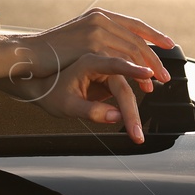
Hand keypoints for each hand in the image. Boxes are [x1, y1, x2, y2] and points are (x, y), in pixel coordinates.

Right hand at [18, 7, 177, 92]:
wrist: (28, 56)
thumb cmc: (51, 54)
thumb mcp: (77, 39)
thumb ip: (96, 40)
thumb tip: (114, 49)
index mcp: (98, 16)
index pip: (134, 24)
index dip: (154, 35)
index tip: (169, 45)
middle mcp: (100, 20)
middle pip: (137, 39)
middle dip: (155, 59)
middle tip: (165, 76)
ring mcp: (96, 31)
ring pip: (133, 50)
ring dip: (148, 68)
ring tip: (155, 84)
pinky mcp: (92, 47)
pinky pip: (121, 60)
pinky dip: (135, 71)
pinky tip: (141, 81)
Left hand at [29, 53, 152, 141]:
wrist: (44, 87)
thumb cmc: (52, 94)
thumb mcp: (68, 106)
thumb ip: (91, 111)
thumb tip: (116, 117)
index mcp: (89, 62)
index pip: (116, 65)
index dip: (133, 70)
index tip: (149, 74)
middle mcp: (101, 60)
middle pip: (125, 83)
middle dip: (134, 110)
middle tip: (137, 134)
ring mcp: (107, 66)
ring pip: (131, 82)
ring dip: (142, 99)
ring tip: (138, 131)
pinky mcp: (111, 74)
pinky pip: (129, 81)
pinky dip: (139, 90)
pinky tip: (146, 97)